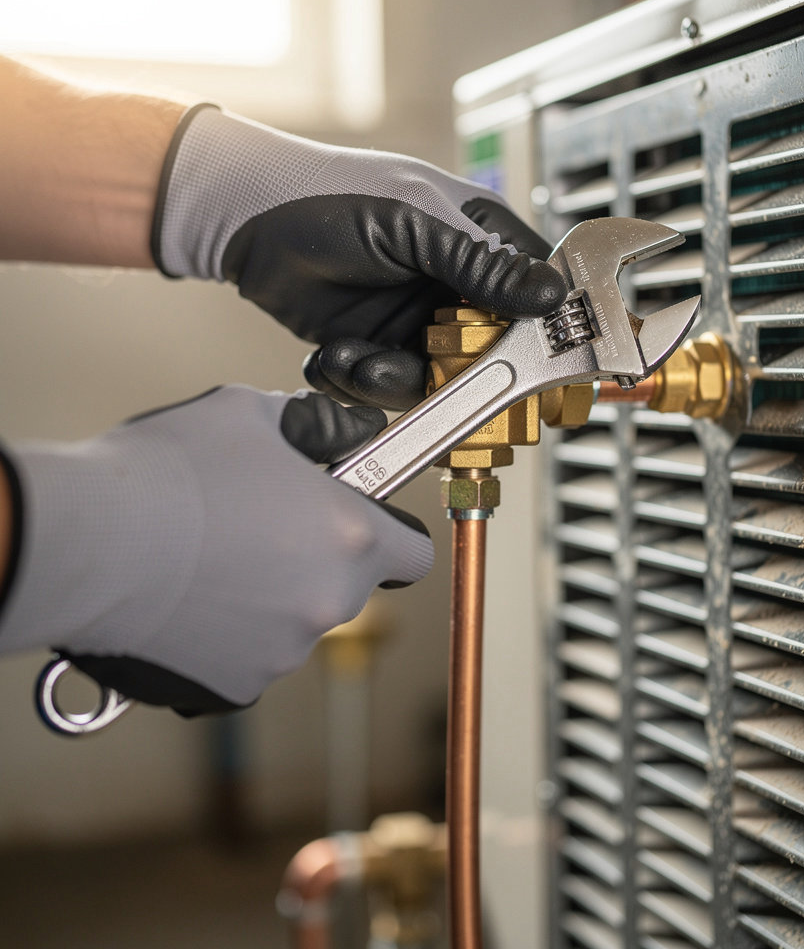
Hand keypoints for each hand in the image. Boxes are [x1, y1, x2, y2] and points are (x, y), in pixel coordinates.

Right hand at [0, 386, 432, 714]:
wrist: (90, 542)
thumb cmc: (173, 471)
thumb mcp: (252, 414)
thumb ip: (315, 425)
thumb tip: (343, 431)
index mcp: (352, 536)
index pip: (414, 554)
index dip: (392, 536)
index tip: (366, 524)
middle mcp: (331, 601)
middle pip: (349, 585)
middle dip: (318, 560)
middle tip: (264, 530)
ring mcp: (285, 651)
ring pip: (296, 622)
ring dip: (272, 598)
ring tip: (214, 563)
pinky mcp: (236, 686)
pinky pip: (250, 657)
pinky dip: (231, 636)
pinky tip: (191, 602)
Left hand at [153, 107, 567, 407]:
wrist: (246, 219)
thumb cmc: (332, 194)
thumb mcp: (415, 224)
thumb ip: (480, 265)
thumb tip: (551, 295)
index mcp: (479, 240)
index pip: (532, 293)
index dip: (534, 333)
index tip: (520, 365)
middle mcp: (452, 286)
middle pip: (485, 352)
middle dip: (448, 371)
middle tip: (411, 366)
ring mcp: (414, 319)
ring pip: (431, 378)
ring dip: (388, 381)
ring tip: (350, 360)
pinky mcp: (375, 345)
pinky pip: (383, 385)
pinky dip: (354, 381)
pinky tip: (329, 356)